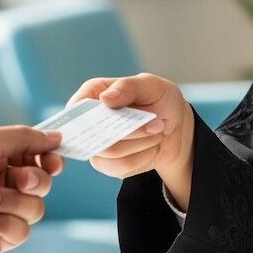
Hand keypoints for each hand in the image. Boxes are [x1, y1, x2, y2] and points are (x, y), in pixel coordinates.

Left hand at [0, 125, 63, 252]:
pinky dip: (2, 223)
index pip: (38, 159)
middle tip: (18, 178)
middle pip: (42, 184)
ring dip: (11, 202)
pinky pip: (19, 232)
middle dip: (34, 181)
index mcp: (0, 158)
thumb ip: (25, 138)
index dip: (49, 160)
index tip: (53, 162)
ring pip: (34, 209)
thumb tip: (56, 137)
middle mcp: (2, 184)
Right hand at [69, 73, 194, 210]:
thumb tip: (104, 98)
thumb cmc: (159, 98)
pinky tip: (153, 145)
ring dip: (141, 143)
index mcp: (94, 93)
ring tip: (158, 130)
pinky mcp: (109, 164)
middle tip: (158, 123)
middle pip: (95, 133)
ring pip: (111, 152)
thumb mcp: (150, 85)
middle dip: (132, 130)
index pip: (77, 105)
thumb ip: (127, 87)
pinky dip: (144, 156)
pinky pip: (121, 167)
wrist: (175, 128)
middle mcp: (91, 121)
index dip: (83, 115)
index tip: (108, 116)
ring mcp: (98, 144)